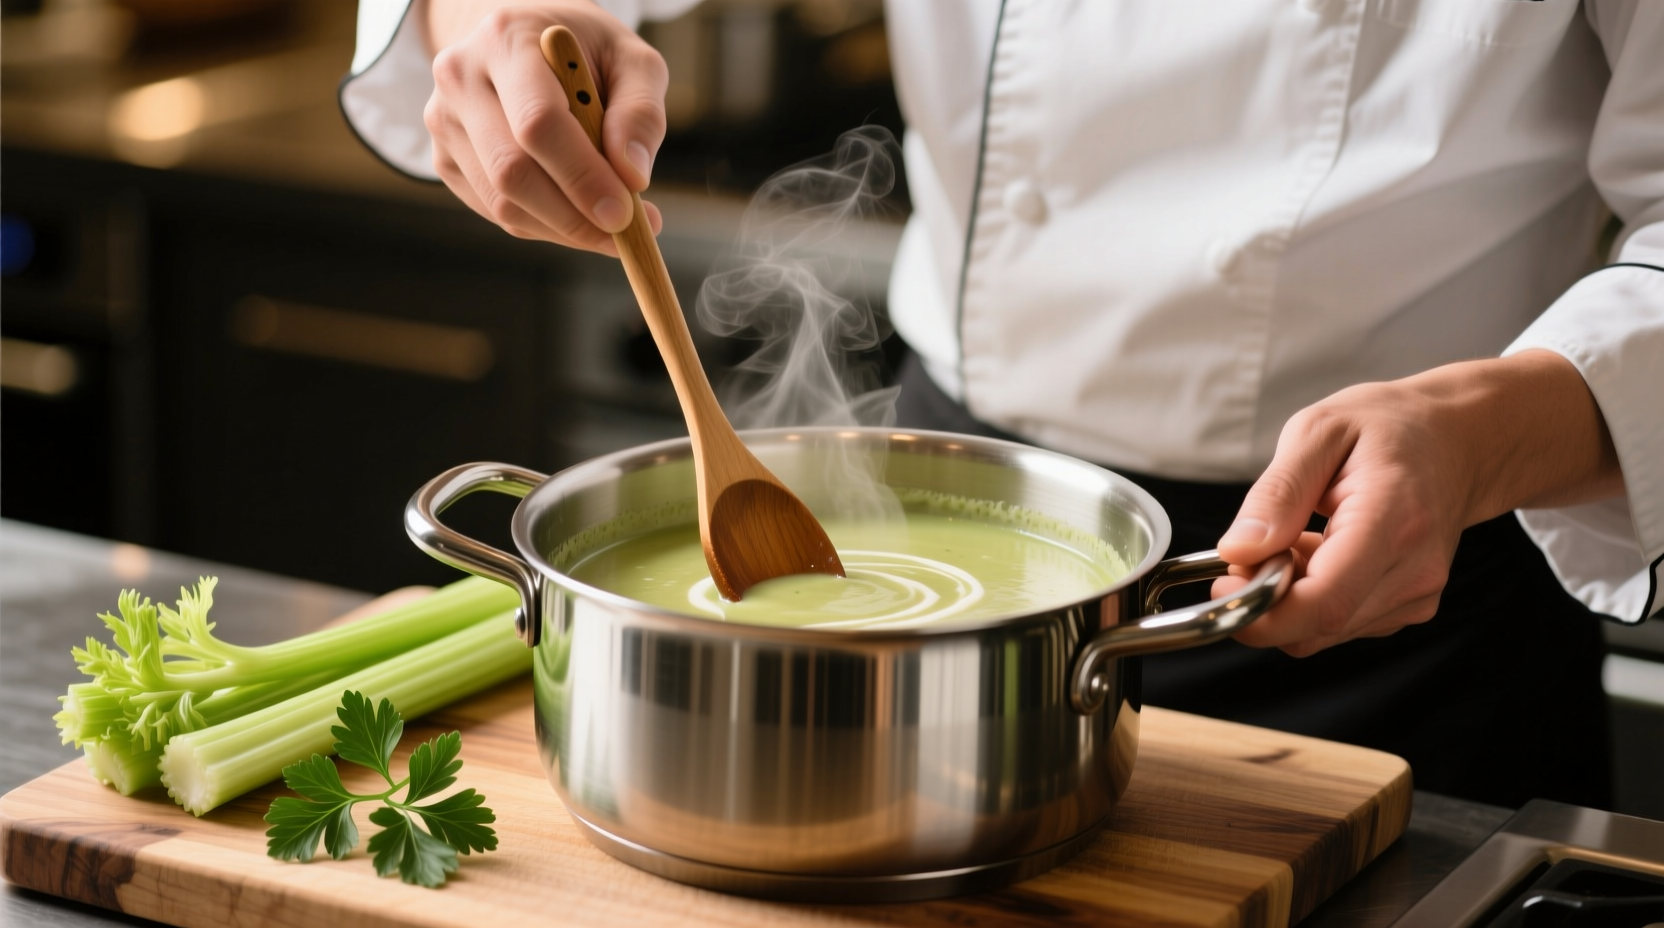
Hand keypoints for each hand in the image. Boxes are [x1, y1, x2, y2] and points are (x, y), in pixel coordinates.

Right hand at [423, 0, 667, 254]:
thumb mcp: (631, 60)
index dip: (582, 176)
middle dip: (574, 216)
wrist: (524, 39)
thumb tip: (633, 178)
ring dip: (564, 228)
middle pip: (511, 171)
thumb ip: (641, 113)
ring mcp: (445, 122)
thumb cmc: (585, 52)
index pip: (538, 122)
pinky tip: (575, 210)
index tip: (625, 214)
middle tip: (626, 233)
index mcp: (507, 41)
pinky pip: (497, 213)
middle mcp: (462, 78)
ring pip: (503, 203)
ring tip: (609, 222)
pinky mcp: (445, 159)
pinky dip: (545, 226)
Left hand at [1213, 350, 1623, 656]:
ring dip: (1288, 595)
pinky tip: (1319, 550)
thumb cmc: (1390, 427)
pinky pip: (1340, 622)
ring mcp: (1417, 595)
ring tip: (1297, 535)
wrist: (1459, 439)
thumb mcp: (1318, 431)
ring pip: (1322, 630)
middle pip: (1317, 625)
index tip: (1222, 587)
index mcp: (1392, 520)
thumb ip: (1276, 494)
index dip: (1261, 612)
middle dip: (1264, 597)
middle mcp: (1414, 570)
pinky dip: (1312, 595)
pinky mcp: (1411, 606)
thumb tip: (1237, 551)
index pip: (1324, 602)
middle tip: (1252, 547)